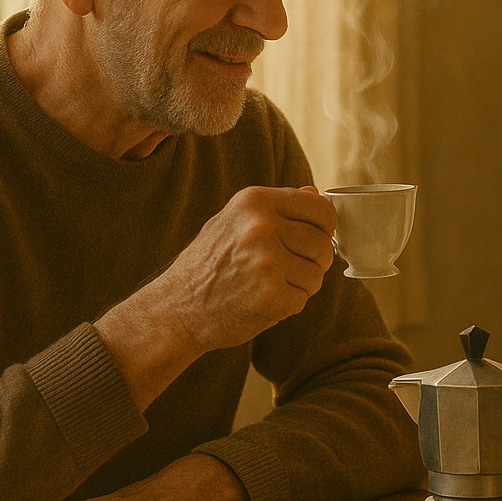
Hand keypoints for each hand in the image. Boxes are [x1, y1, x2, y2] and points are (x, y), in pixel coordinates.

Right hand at [159, 185, 335, 352]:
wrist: (177, 308)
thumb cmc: (206, 265)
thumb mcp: (233, 221)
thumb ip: (276, 207)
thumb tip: (314, 192)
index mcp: (254, 202)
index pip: (319, 208)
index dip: (323, 227)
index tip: (314, 237)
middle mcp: (262, 227)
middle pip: (322, 242)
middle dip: (314, 259)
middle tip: (287, 267)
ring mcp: (268, 262)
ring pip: (317, 272)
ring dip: (301, 282)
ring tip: (270, 283)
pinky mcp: (273, 296)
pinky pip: (304, 297)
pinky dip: (290, 302)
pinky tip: (263, 299)